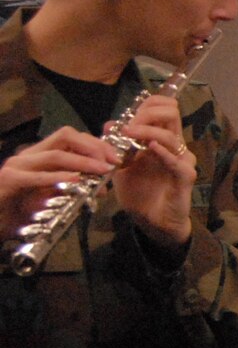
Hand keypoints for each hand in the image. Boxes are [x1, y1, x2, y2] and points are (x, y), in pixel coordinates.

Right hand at [0, 128, 118, 235]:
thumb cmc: (20, 211)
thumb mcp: (51, 198)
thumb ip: (73, 189)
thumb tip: (101, 188)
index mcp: (40, 155)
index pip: (72, 137)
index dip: (96, 144)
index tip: (116, 158)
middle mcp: (29, 155)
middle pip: (66, 136)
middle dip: (94, 147)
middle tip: (112, 163)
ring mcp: (18, 166)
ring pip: (55, 154)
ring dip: (83, 162)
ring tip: (101, 171)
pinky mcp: (9, 180)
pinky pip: (36, 176)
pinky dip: (58, 177)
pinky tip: (75, 180)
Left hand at [108, 95, 196, 247]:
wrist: (150, 221)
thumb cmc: (139, 193)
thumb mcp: (121, 167)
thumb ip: (116, 146)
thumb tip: (108, 124)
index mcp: (161, 140)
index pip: (163, 109)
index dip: (148, 105)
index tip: (129, 116)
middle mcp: (174, 146)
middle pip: (171, 113)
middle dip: (148, 113)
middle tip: (129, 125)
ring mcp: (181, 160)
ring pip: (170, 135)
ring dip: (147, 131)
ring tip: (129, 134)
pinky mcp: (185, 177)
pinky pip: (177, 162)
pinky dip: (163, 153)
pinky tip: (150, 149)